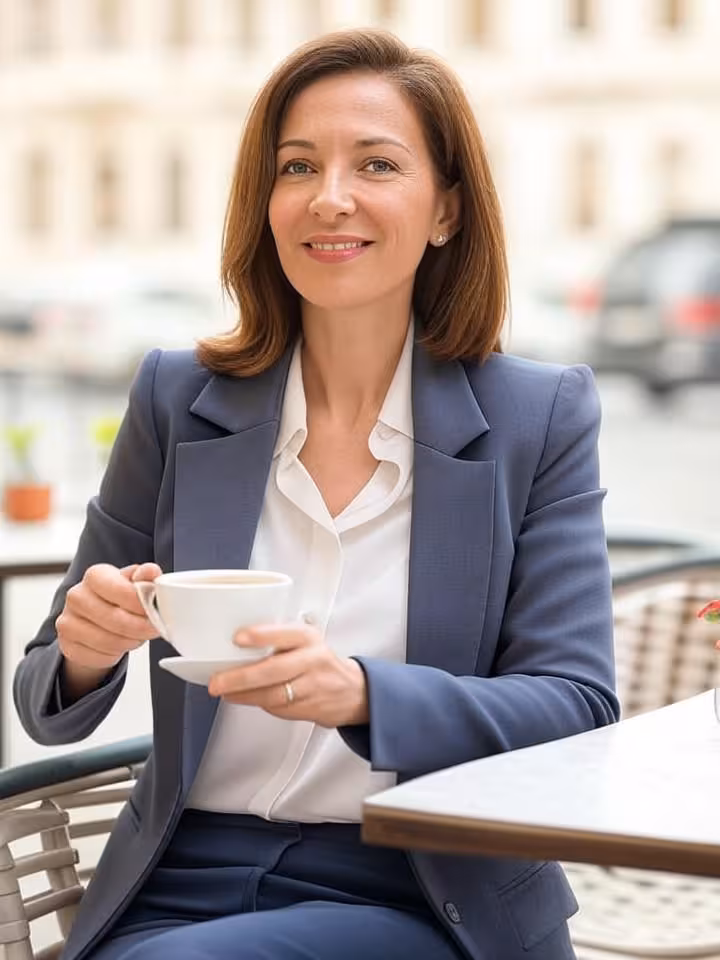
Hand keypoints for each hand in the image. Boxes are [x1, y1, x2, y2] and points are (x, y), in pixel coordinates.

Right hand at [57, 562, 162, 675]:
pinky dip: (115, 654)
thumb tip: (150, 571)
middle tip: (154, 628)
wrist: (94, 620)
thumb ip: (145, 577)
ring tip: (137, 635)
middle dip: (141, 627)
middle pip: (116, 619)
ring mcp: (67, 621)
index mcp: (95, 575)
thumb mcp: (134, 583)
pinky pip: (99, 656)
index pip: (121, 590)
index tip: (156, 610)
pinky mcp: (66, 645)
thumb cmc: (117, 599)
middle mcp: (76, 596)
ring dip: (130, 641)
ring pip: (109, 640)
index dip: (142, 604)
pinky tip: (119, 644)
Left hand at [207, 623, 368, 728]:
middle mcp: (312, 660)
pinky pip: (277, 708)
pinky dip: (257, 703)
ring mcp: (312, 686)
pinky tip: (243, 698)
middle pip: (273, 670)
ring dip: (244, 695)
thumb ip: (278, 639)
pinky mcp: (309, 708)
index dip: (261, 635)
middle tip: (217, 681)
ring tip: (225, 692)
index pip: (284, 633)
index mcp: (308, 637)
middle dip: (240, 677)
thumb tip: (234, 645)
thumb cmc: (319, 662)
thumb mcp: (305, 641)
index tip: (238, 637)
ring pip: (273, 694)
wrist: (353, 692)